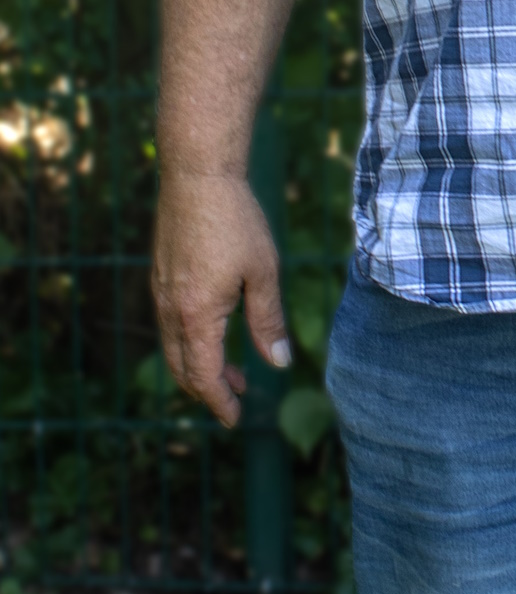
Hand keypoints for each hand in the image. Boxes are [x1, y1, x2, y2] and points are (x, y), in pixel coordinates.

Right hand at [151, 171, 290, 426]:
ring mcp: (160, 294)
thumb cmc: (236, 221)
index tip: (235, 418)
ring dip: (199, 365)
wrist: (198, 175)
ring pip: (173, 348)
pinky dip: (188, 341)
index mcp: (197, 317)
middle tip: (239, 392)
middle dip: (210, 389)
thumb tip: (278, 364)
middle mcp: (170, 311)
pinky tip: (214, 327)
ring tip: (232, 365)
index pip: (204, 378)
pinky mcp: (159, 276)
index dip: (220, 402)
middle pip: (183, 370)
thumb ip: (268, 322)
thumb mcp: (263, 273)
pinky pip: (169, 324)